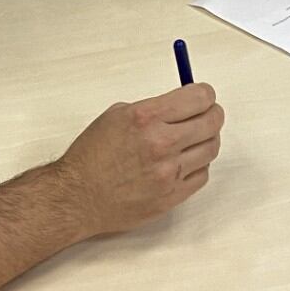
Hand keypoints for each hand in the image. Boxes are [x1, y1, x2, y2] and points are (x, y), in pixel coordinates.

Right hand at [55, 83, 223, 236]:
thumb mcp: (117, 115)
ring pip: (211, 148)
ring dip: (206, 140)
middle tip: (207, 114)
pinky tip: (183, 162)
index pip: (198, 98)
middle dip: (212, 113)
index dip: (205, 94)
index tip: (204, 95)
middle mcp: (160, 143)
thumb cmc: (92, 156)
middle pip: (212, 121)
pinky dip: (197, 166)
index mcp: (146, 117)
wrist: (78, 196)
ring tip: (192, 139)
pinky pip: (202, 175)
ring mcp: (168, 172)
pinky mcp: (172, 196)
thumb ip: (154, 107)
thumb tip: (184, 102)